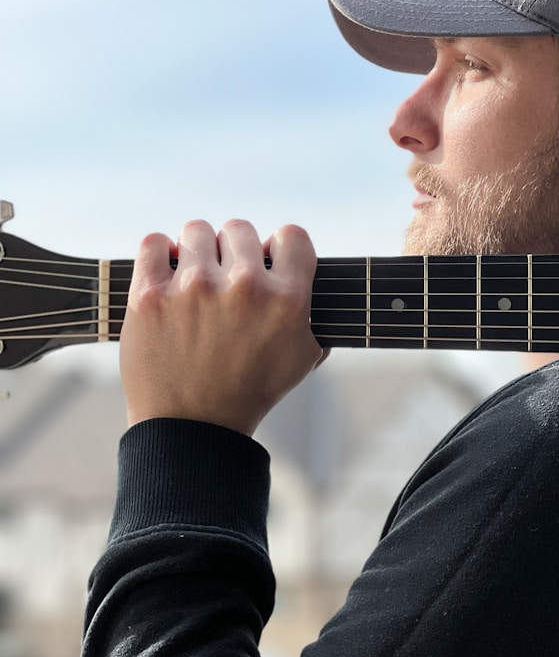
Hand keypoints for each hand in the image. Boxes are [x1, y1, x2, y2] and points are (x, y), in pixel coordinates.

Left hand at [120, 219, 326, 433]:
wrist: (191, 427)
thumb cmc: (248, 392)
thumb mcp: (302, 357)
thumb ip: (311, 314)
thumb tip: (307, 279)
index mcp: (287, 299)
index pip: (292, 236)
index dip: (280, 248)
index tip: (268, 263)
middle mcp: (244, 287)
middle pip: (240, 230)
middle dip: (234, 252)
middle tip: (226, 281)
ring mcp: (194, 288)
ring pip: (197, 231)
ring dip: (196, 252)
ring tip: (194, 281)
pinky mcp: (150, 295)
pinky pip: (153, 242)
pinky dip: (158, 253)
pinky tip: (165, 273)